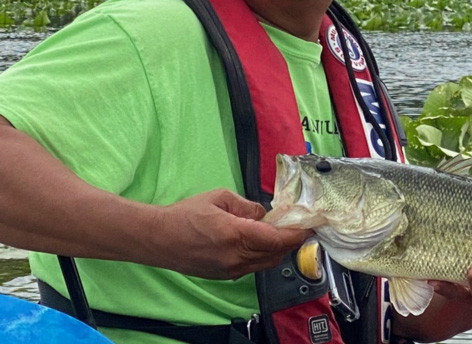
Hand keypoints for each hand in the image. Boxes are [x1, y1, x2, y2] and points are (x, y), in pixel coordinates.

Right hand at [145, 189, 311, 279]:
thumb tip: (265, 214)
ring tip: (280, 233)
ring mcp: (230, 270)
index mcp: (235, 235)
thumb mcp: (221, 198)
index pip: (276, 239)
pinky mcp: (224, 276)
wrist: (159, 238)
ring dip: (277, 250)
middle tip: (296, 227)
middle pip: (276, 254)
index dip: (296, 234)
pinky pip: (252, 267)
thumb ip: (248, 206)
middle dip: (290, 241)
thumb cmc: (187, 214)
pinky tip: (259, 242)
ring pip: (266, 263)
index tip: (309, 227)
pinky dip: (262, 256)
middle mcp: (235, 257)